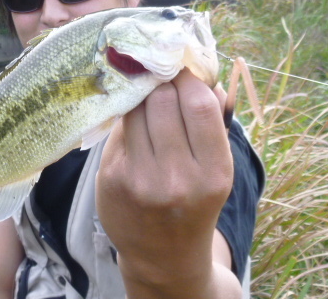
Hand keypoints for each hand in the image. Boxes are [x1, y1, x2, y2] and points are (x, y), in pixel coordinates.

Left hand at [96, 69, 236, 296]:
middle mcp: (176, 177)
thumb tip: (203, 74)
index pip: (198, 104)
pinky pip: (119, 128)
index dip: (188, 78)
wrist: (163, 257)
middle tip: (160, 76)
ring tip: (146, 95)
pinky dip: (127, 118)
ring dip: (141, 95)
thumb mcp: (216, 169)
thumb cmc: (194, 203)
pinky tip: (134, 122)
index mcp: (213, 172)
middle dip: (161, 82)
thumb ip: (213, 122)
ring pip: (135, 108)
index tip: (182, 69)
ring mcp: (139, 178)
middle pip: (161, 100)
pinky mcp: (111, 177)